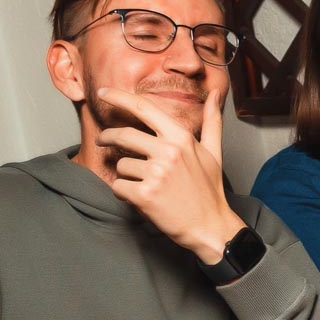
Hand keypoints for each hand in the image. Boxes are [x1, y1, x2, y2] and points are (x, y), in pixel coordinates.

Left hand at [94, 89, 243, 261]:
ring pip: (120, 165)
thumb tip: (216, 94)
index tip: (103, 92)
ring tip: (143, 185)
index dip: (119, 97)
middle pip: (122, 135)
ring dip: (125, 175)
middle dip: (107, 137)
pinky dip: (124, 194)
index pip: (143, 108)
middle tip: (103, 141)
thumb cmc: (209, 190)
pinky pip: (118, 186)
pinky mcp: (144, 195)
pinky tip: (141, 198)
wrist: (210, 227)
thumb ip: (212, 121)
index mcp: (181, 138)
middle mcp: (168, 152)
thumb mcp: (214, 152)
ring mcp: (156, 174)